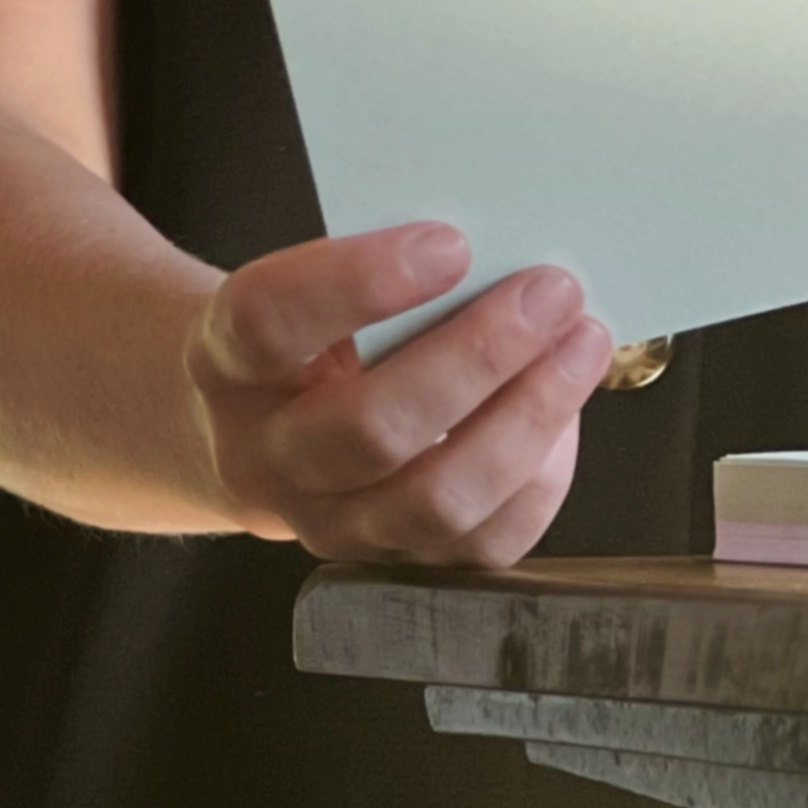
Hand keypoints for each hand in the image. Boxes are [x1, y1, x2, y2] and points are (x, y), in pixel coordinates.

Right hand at [187, 222, 612, 565]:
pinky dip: (538, 478)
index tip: (450, 242)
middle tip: (549, 292)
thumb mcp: (299, 284)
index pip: (270, 323)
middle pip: (369, 428)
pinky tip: (564, 415)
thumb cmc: (300, 334)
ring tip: (580, 345)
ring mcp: (330, 527)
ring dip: (526, 419)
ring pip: (434, 501)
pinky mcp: (393, 564)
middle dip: (478, 356)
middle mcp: (267, 459)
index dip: (359, 282)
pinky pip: (480, 547)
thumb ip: (370, 268)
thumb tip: (498, 243)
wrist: (252, 429)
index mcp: (228, 363)